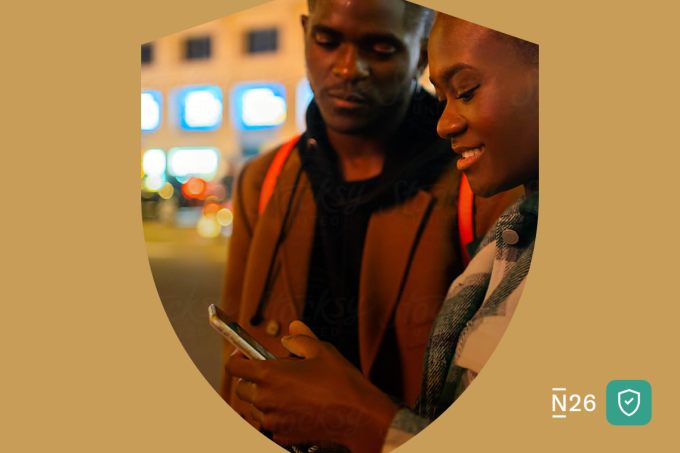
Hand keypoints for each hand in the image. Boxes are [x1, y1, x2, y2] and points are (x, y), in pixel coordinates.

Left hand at [226, 321, 398, 452]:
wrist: (358, 417)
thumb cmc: (341, 382)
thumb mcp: (322, 351)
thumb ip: (301, 338)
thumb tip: (290, 332)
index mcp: (270, 374)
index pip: (234, 367)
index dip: (237, 358)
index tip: (244, 354)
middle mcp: (266, 399)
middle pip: (242, 389)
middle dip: (252, 379)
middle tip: (273, 373)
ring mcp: (272, 420)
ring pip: (255, 408)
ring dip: (265, 399)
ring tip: (290, 391)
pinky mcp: (282, 436)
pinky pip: (271, 424)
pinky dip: (278, 416)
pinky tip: (298, 408)